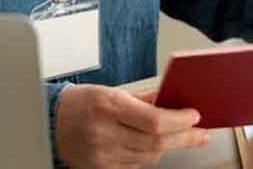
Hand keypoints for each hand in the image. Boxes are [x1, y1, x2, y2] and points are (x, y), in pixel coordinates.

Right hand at [55, 84, 210, 168]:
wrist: (51, 123)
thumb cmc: (82, 103)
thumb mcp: (113, 91)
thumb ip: (145, 98)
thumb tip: (174, 101)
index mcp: (109, 107)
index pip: (155, 120)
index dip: (180, 120)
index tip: (195, 116)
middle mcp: (105, 133)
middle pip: (156, 141)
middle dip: (185, 137)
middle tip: (201, 134)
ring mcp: (102, 155)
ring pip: (148, 156)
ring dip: (169, 146)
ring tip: (183, 137)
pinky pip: (135, 165)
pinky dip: (149, 155)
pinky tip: (155, 146)